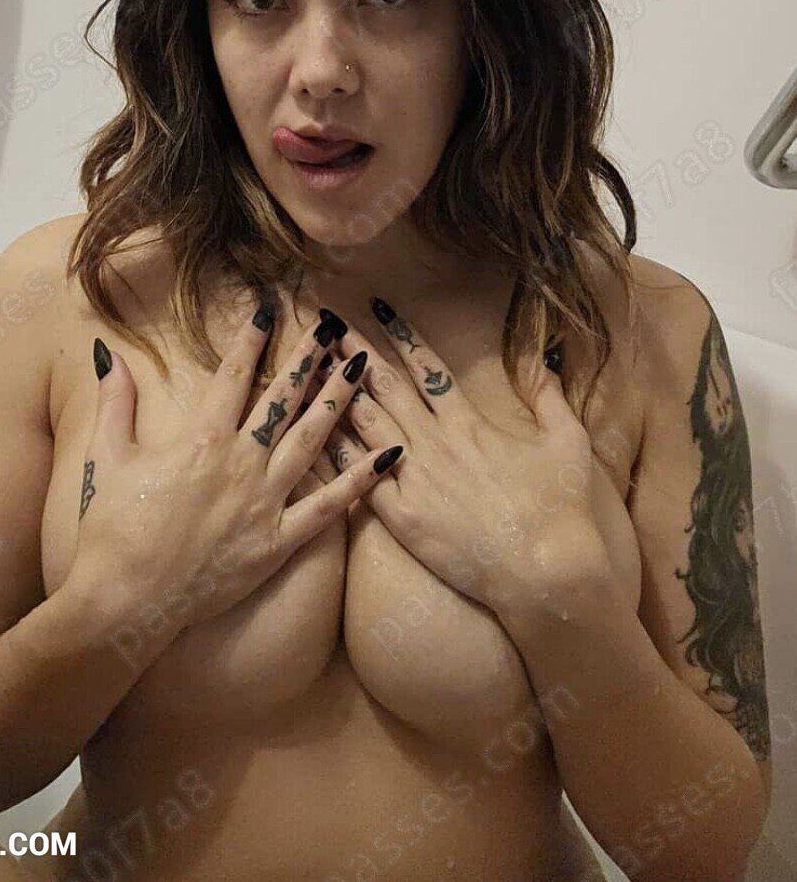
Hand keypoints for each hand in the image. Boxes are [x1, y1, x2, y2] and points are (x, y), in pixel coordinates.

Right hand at [65, 307, 402, 639]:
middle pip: (283, 399)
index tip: (270, 306)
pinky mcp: (277, 543)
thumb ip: (115, 401)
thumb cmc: (111, 530)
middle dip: (309, 358)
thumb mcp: (108, 455)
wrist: (124, 602)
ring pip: (312, 440)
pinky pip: (327, 508)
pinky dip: (360, 482)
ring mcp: (263, 503)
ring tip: (362, 367)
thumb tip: (108, 353)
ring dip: (339, 400)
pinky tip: (386, 456)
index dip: (253, 337)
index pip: (234, 375)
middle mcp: (240, 464)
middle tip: (333, 326)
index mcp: (200, 440)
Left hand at [312, 297, 608, 615]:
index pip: (427, 367)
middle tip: (328, 324)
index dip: (401, 335)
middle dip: (355, 353)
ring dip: (338, 392)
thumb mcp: (568, 442)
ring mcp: (415, 480)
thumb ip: (550, 395)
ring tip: (314, 365)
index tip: (378, 308)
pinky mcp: (403, 518)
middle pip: (386, 387)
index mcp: (470, 422)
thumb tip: (543, 355)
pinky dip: (337, 452)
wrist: (549, 573)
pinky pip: (359, 478)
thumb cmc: (562, 509)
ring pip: (366, 424)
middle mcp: (436, 443)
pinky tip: (314, 433)